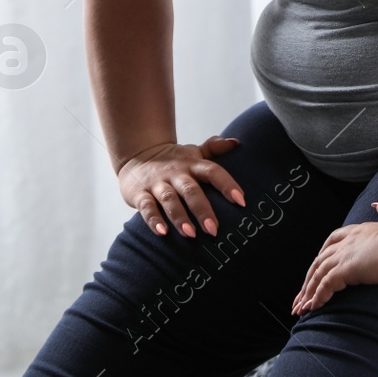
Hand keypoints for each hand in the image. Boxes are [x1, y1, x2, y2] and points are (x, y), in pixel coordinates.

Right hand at [117, 134, 246, 238]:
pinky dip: (153, 220)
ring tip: (191, 234)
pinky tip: (162, 233)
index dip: (227, 184)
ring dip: (180, 217)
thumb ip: (214, 148)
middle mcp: (176, 173)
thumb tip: (237, 142)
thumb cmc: (172, 160)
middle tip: (213, 230)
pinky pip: (146, 207)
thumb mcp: (192, 152)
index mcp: (192, 164)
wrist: (136, 155)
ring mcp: (157, 183)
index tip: (241, 201)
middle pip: (191, 190)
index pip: (212, 171)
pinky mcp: (140, 194)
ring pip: (169, 199)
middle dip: (202, 209)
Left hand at [291, 199, 377, 314]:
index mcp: (357, 231)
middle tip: (300, 297)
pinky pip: (325, 285)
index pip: (330, 245)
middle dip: (308, 281)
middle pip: (318, 262)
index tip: (315, 273)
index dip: (321, 260)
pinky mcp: (347, 269)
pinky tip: (312, 308)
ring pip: (317, 275)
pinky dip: (317, 297)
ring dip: (307, 293)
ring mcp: (345, 255)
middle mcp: (347, 242)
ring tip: (300, 308)